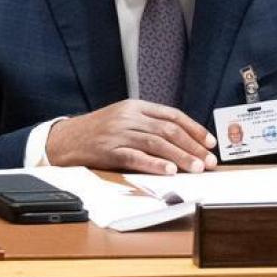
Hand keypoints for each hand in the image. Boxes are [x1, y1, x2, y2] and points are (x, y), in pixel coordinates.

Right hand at [45, 100, 217, 175]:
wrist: (65, 139)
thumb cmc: (98, 131)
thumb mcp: (123, 118)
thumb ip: (148, 124)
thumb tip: (182, 140)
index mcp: (135, 106)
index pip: (172, 115)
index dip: (194, 129)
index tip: (210, 142)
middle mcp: (129, 117)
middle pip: (168, 130)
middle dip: (193, 146)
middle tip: (209, 161)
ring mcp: (118, 133)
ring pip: (156, 143)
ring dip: (180, 157)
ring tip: (197, 168)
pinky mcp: (109, 150)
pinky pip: (136, 157)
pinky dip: (154, 163)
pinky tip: (169, 170)